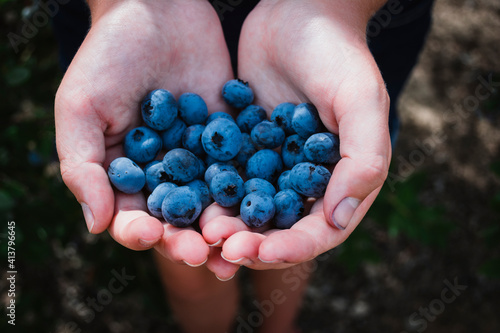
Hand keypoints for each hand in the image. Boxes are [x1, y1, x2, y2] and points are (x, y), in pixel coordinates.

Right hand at [55, 0, 236, 268]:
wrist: (157, 7)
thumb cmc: (108, 55)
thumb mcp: (81, 108)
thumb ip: (84, 167)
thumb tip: (97, 226)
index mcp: (126, 174)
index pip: (132, 215)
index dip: (140, 231)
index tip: (150, 236)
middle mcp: (165, 173)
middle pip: (178, 218)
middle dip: (188, 238)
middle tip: (202, 254)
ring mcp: (201, 158)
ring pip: (214, 202)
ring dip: (224, 228)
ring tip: (237, 248)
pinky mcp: (231, 139)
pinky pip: (242, 169)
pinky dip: (251, 190)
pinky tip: (263, 207)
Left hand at [203, 0, 391, 269]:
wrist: (299, 10)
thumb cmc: (339, 53)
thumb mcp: (362, 102)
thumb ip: (362, 160)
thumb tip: (338, 219)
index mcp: (341, 180)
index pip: (318, 231)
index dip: (289, 248)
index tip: (258, 251)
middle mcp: (305, 181)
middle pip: (279, 228)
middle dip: (251, 244)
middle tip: (221, 249)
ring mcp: (272, 165)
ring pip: (247, 209)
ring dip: (225, 225)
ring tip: (201, 234)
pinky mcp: (243, 147)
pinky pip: (224, 177)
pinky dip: (207, 193)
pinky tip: (185, 201)